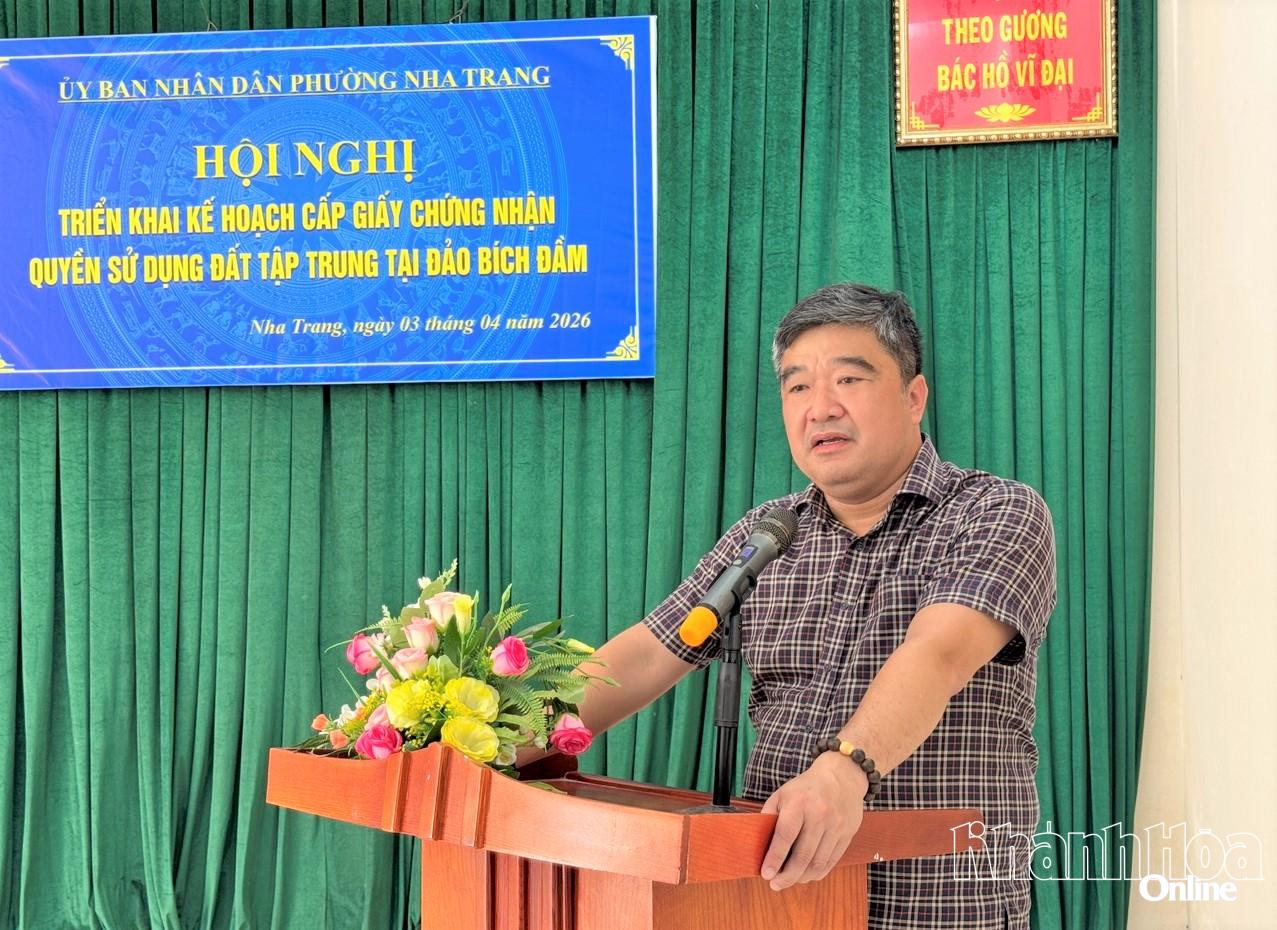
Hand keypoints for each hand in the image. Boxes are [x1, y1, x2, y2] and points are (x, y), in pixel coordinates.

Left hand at [759, 752, 866, 890]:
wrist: (842, 776)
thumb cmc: (806, 787)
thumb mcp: (783, 793)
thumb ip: (770, 815)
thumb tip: (759, 843)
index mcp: (799, 803)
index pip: (785, 836)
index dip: (774, 858)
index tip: (765, 874)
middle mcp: (819, 815)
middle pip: (803, 855)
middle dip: (787, 875)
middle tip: (775, 884)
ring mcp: (836, 826)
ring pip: (818, 862)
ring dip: (801, 877)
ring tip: (789, 880)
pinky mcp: (847, 834)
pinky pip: (831, 861)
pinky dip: (817, 873)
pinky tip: (806, 875)